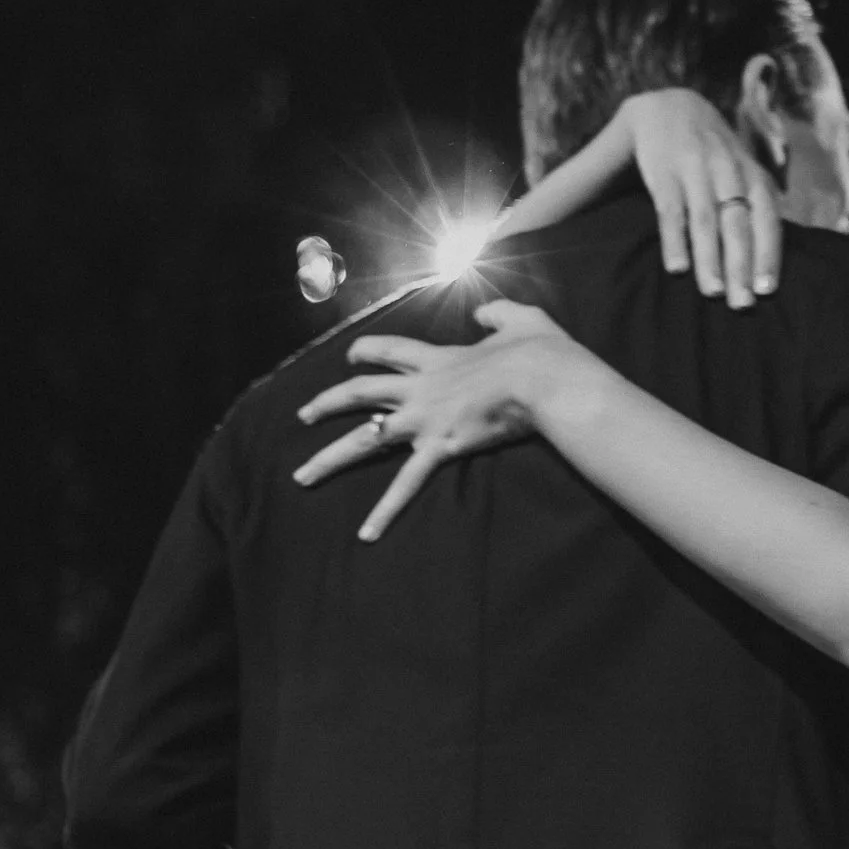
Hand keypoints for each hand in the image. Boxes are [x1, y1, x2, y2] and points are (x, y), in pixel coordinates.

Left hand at [292, 300, 588, 539]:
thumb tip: (482, 316)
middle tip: (302, 415)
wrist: (546, 381)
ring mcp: (425, 420)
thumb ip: (496, 314)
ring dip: (329, 458)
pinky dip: (385, 511)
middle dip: (327, 403)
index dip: (366, 351)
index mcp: (439, 358)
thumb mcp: (521, 318)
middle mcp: (421, 389)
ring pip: (365, 439)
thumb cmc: (540, 352)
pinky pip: (406, 484)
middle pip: (360, 392)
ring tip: (302, 476)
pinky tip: (366, 534)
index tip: (350, 356)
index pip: (390, 350)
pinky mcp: (441, 448)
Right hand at [607, 89, 784, 305]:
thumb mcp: (743, 171)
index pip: (767, 219)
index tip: (767, 290)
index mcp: (752, 175)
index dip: (768, 254)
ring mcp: (695, 171)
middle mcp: (728, 172)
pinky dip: (674, 240)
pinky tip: (677, 269)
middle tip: (742, 304)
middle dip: (741, 266)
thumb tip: (775, 261)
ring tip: (713, 293)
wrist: (672, 106)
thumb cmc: (716, 156)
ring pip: (706, 221)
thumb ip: (758, 207)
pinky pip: (671, 211)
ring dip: (710, 259)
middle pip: (738, 226)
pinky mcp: (664, 173)